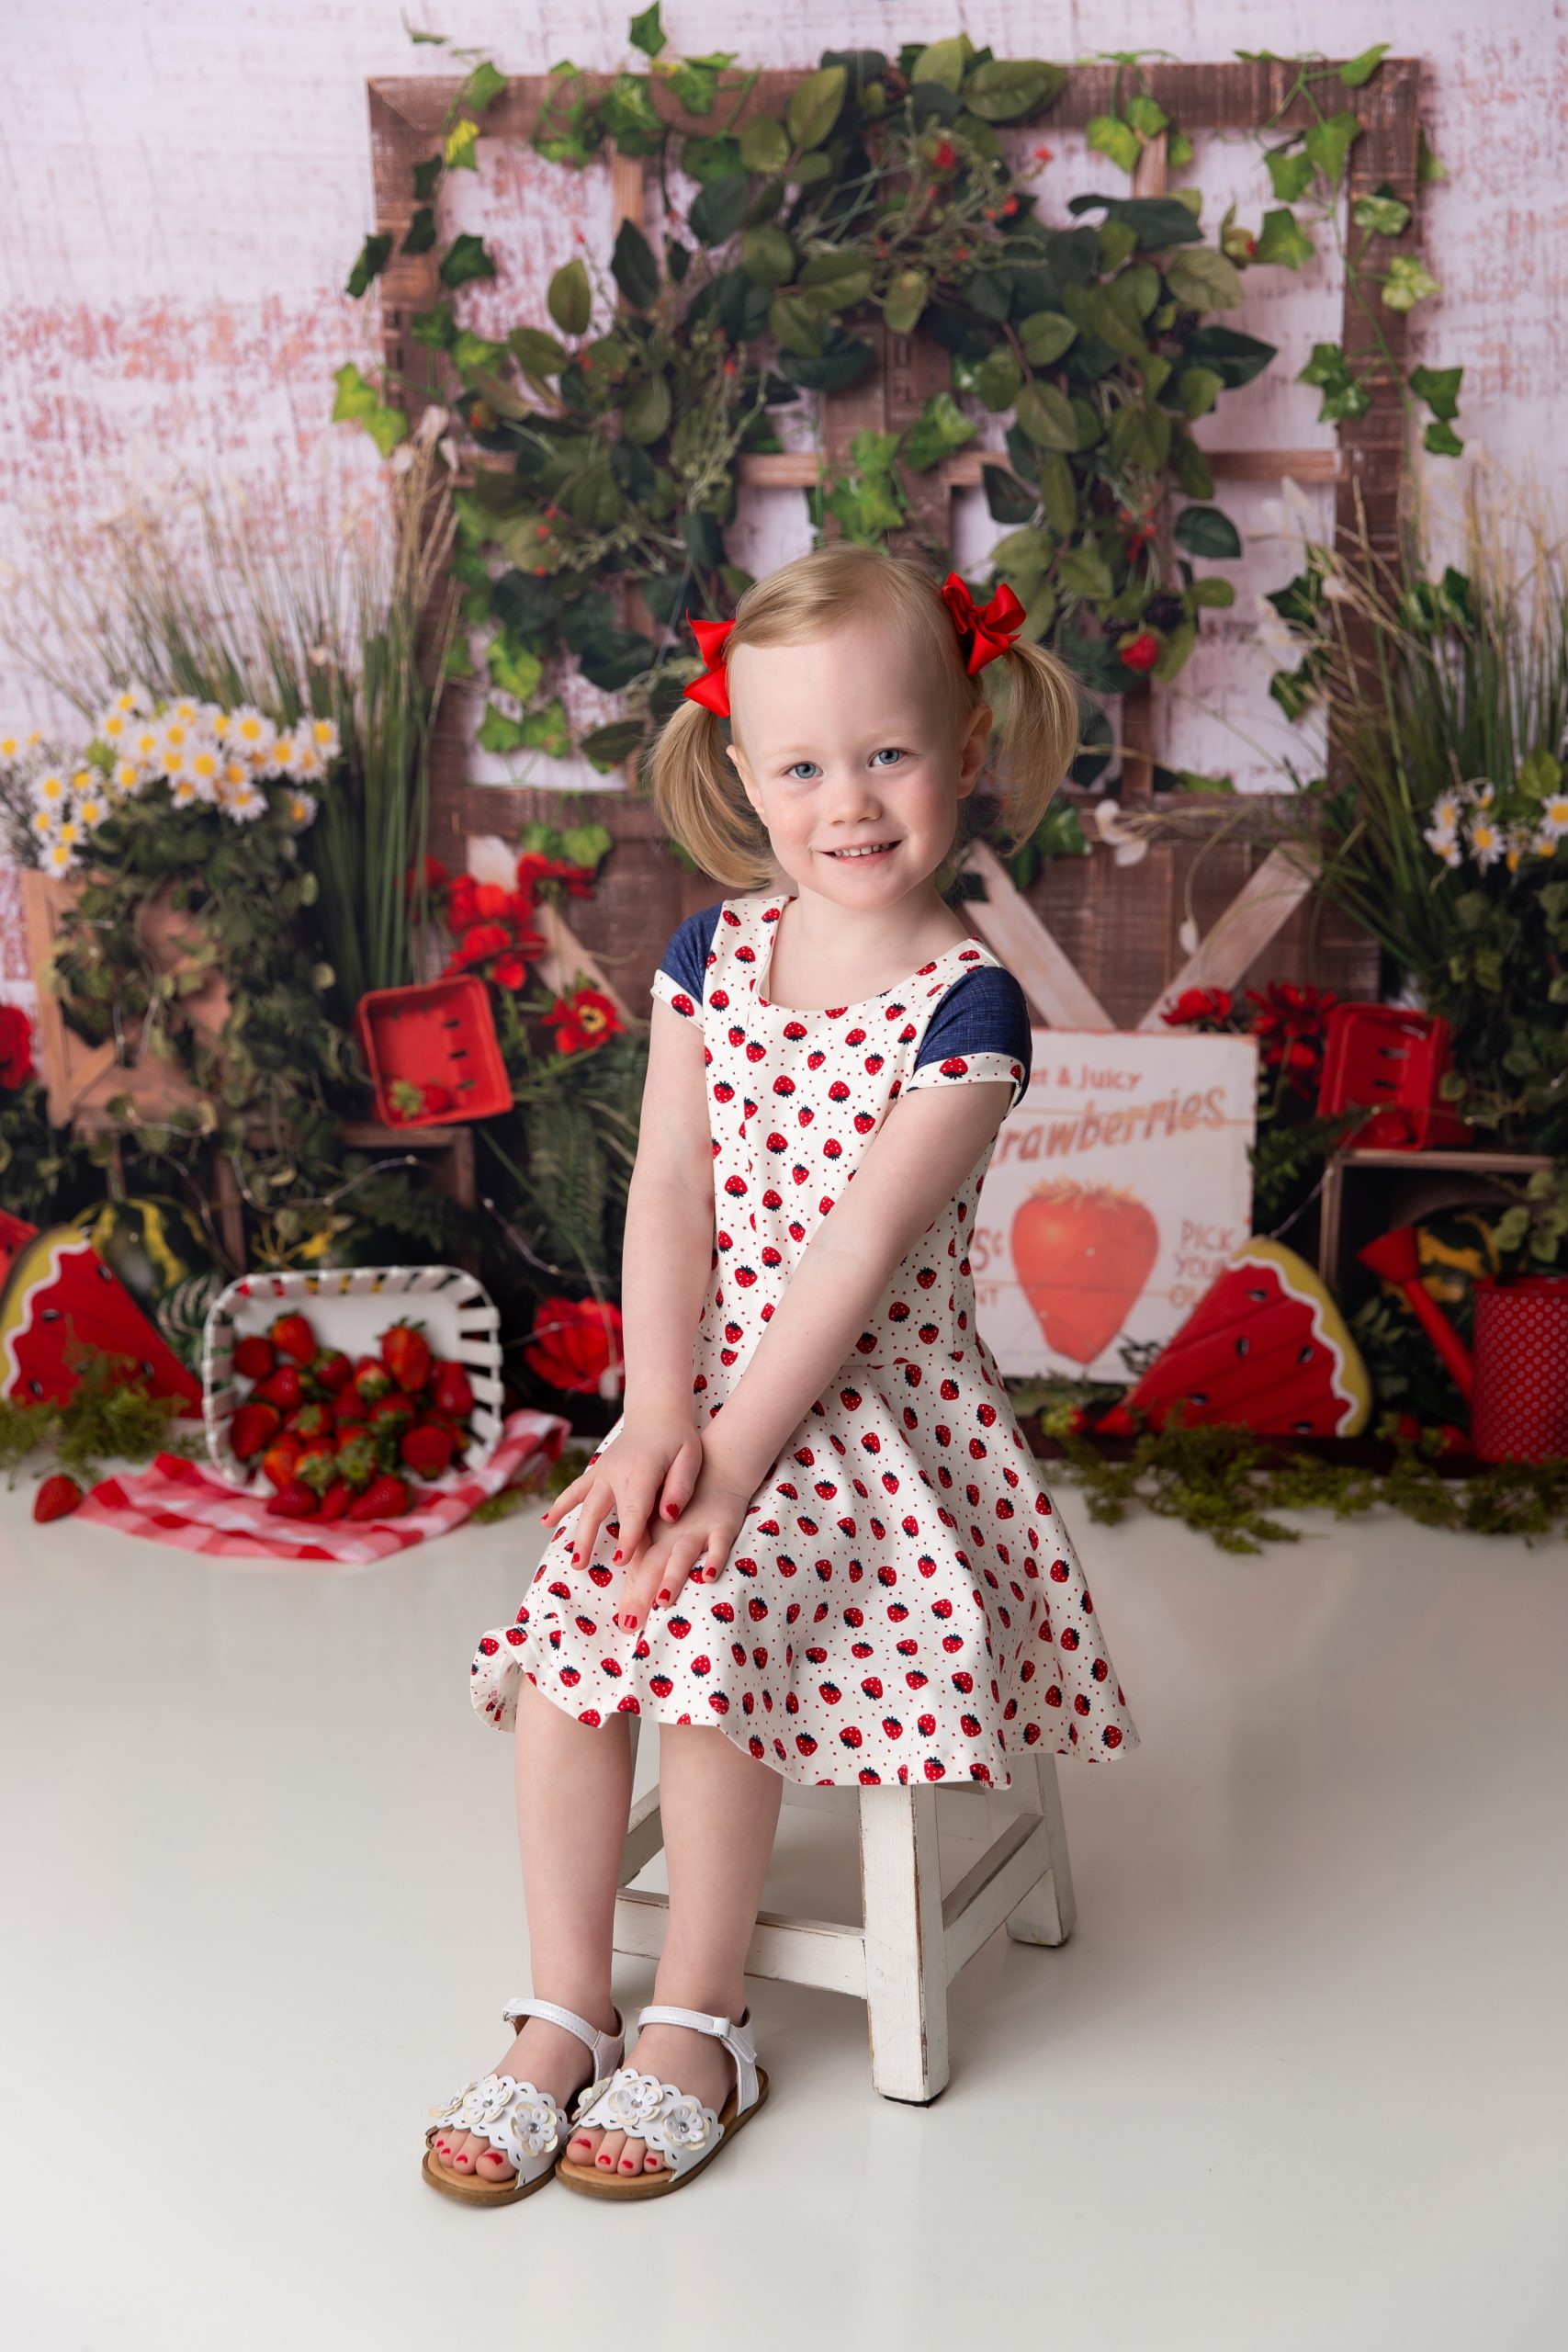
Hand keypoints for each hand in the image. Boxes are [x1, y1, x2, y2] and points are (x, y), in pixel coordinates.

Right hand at [539, 1406, 703, 1572]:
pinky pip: (576, 1490)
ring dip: (578, 1533)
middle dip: (592, 1540)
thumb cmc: (678, 1439)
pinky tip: (546, 1523)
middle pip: (602, 1511)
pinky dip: (560, 1505)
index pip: (634, 1509)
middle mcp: (616, 1472)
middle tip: (584, 1567)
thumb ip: (681, 1486)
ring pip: (586, 1505)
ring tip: (575, 1562)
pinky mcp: (597, 1472)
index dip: (629, 1536)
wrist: (656, 1413)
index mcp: (642, 1470)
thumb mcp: (691, 1457)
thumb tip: (668, 1516)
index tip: (623, 1561)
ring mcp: (603, 1471)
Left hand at [609, 1451, 756, 1631]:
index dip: (629, 1594)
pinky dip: (715, 1559)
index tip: (622, 1624)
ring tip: (663, 1600)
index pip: (638, 1568)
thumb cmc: (684, 1503)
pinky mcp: (723, 1525)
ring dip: (673, 1576)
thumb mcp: (662, 1524)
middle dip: (642, 1596)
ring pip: (683, 1555)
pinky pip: (720, 1544)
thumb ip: (647, 1554)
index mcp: (655, 1537)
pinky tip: (709, 1576)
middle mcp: (673, 1536)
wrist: (716, 1466)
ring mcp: (698, 1530)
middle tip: (630, 1624)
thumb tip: (630, 1590)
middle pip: (653, 1567)